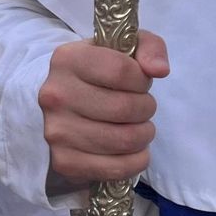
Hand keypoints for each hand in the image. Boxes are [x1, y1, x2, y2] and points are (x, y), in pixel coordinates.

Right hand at [39, 30, 169, 185]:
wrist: (63, 101)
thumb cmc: (100, 71)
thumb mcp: (124, 47)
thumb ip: (150, 47)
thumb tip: (160, 70)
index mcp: (68, 59)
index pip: (121, 71)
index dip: (142, 80)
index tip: (140, 82)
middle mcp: (56, 96)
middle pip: (125, 108)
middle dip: (146, 108)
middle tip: (143, 107)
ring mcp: (57, 132)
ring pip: (124, 140)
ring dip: (144, 135)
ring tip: (140, 127)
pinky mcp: (64, 162)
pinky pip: (115, 168)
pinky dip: (136, 161)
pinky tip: (135, 150)